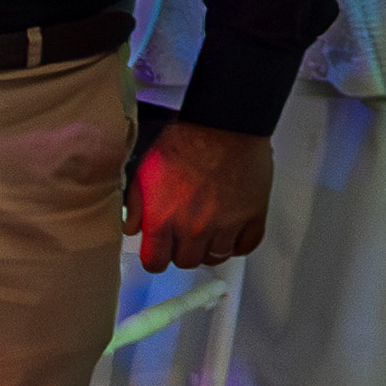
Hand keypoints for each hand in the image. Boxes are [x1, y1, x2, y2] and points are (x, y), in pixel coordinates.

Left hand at [130, 120, 271, 271]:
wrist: (223, 123)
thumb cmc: (186, 140)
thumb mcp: (145, 170)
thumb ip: (136, 205)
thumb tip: (133, 228)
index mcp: (164, 218)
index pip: (155, 263)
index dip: (155, 257)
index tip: (159, 251)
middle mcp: (194, 228)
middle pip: (186, 262)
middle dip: (182, 251)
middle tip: (183, 235)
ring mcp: (226, 225)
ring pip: (216, 257)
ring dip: (209, 248)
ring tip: (207, 231)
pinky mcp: (252, 216)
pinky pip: (246, 245)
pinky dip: (238, 243)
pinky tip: (230, 231)